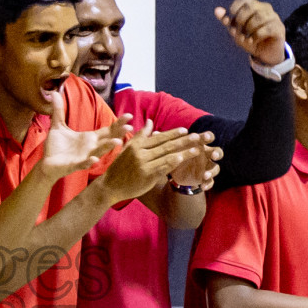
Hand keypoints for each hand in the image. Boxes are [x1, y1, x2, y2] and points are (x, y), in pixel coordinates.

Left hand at [37, 108, 128, 181]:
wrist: (46, 163)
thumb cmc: (56, 146)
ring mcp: (84, 156)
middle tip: (129, 127)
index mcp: (89, 138)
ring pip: (99, 151)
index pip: (107, 130)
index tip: (129, 116)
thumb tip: (54, 92)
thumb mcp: (58, 125)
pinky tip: (94, 158)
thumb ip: (58, 110)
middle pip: (108, 139)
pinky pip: (83, 163)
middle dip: (118, 133)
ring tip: (117, 142)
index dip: (118, 123)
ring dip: (107, 147)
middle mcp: (91, 147)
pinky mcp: (74, 165)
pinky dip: (89, 161)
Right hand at [98, 119, 216, 202]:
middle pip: (166, 145)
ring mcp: (144, 164)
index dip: (172, 133)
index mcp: (136, 144)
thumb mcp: (128, 148)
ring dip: (184, 151)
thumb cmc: (120, 167)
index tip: (185, 130)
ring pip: (168, 155)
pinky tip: (184, 159)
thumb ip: (141, 135)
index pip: (158, 137)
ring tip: (197, 148)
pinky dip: (175, 163)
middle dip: (183, 140)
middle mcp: (140, 152)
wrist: (110, 185)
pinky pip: (164, 167)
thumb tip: (151, 121)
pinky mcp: (147, 175)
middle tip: (197, 136)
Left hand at [215, 0, 285, 67]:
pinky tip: (253, 41)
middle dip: (241, 20)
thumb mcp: (236, 31)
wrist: (266, 54)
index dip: (234, 8)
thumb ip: (227, 21)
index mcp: (254, 5)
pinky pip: (266, 29)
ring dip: (248, 29)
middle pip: (250, 7)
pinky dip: (256, 36)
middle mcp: (265, 8)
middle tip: (239, 31)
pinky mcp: (279, 28)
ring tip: (246, 38)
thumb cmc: (250, 39)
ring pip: (258, 18)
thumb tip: (216, 10)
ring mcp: (274, 17)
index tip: (232, 20)